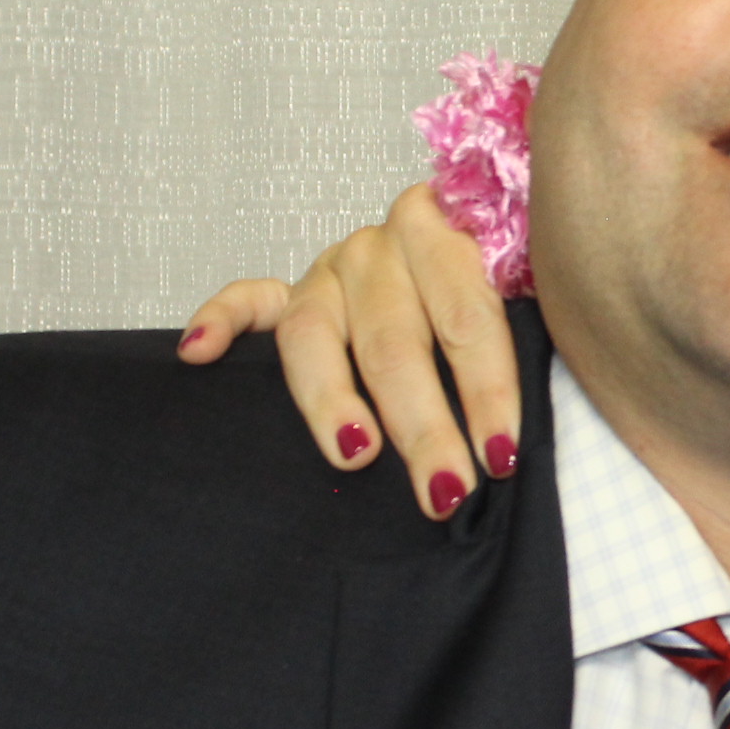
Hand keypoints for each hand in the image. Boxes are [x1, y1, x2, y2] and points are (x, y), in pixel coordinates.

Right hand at [178, 183, 521, 519]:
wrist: (478, 241)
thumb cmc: (504, 298)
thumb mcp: (530, 303)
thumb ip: (528, 338)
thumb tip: (521, 440)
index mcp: (450, 239)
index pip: (468, 321)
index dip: (487, 393)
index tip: (499, 457)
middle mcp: (383, 248)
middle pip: (393, 341)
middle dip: (422, 425)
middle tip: (442, 489)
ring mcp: (330, 270)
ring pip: (315, 334)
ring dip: (333, 401)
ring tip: (354, 454)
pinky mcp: (287, 292)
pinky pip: (245, 301)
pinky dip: (219, 322)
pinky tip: (199, 353)